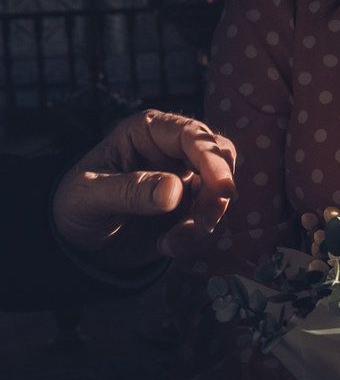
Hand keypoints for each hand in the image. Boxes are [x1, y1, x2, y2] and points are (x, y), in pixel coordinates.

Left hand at [53, 109, 235, 269]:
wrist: (79, 244)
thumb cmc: (76, 207)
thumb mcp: (90, 196)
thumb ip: (130, 190)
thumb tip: (174, 190)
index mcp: (148, 132)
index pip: (192, 135)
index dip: (213, 159)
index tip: (224, 189)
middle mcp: (174, 151)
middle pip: (221, 161)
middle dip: (217, 195)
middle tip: (203, 223)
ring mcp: (187, 180)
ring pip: (220, 194)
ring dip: (204, 223)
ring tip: (169, 243)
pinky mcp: (193, 208)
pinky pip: (213, 221)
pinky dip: (197, 238)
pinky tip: (165, 246)